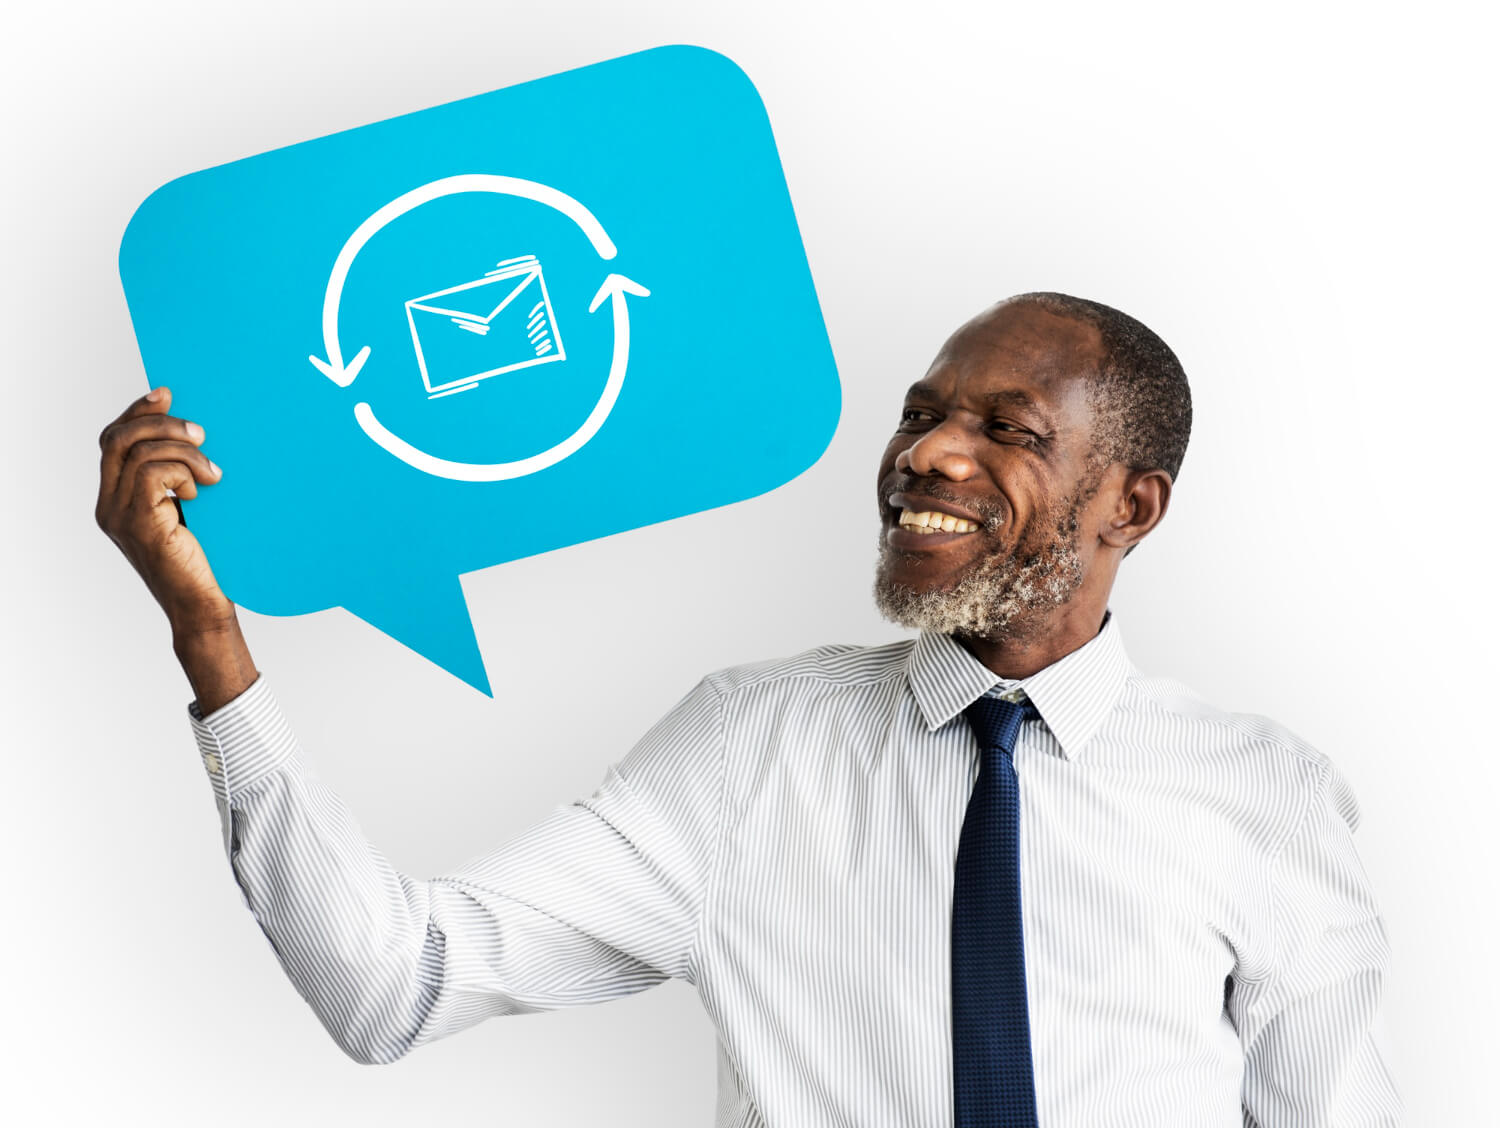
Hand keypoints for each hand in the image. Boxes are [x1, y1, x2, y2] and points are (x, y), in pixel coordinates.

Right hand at [95, 386, 230, 634]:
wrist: (206, 608)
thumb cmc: (209, 560)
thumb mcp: (192, 509)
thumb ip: (180, 476)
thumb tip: (196, 433)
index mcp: (116, 498)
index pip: (113, 439)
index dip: (137, 412)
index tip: (167, 394)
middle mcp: (109, 505)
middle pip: (118, 438)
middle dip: (159, 422)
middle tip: (201, 432)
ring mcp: (119, 516)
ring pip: (137, 452)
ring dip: (183, 451)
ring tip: (214, 473)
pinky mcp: (138, 525)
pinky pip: (152, 474)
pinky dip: (183, 471)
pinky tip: (204, 490)